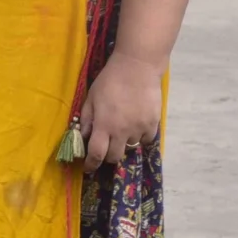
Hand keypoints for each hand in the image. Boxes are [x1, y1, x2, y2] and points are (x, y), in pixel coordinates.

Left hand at [76, 51, 163, 166]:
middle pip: (114, 156)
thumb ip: (87, 119)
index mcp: (104, 125)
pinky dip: (139, 139)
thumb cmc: (109, 81)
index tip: (89, 169)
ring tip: (121, 133)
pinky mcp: (153, 124)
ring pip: (131, 148)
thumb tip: (83, 137)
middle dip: (107, 156)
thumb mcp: (91, 98)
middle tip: (105, 148)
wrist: (137, 68)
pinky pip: (146, 140)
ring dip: (123, 145)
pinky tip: (135, 129)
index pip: (96, 154)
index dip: (92, 165)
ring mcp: (140, 129)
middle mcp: (122, 131)